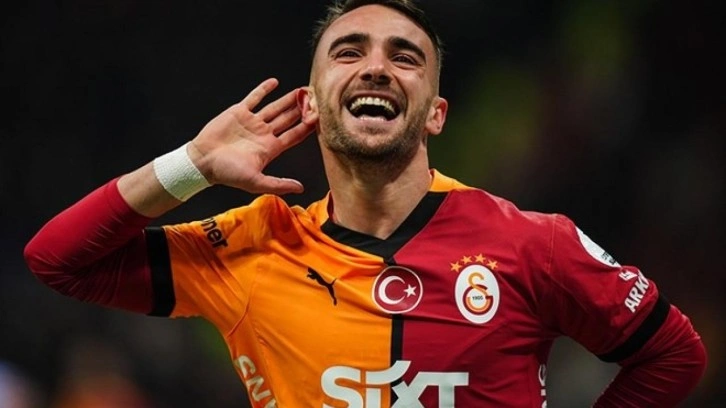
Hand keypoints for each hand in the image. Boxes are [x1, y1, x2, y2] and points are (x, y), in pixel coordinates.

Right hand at [188, 78, 315, 194]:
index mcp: (270, 148)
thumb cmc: (227, 173)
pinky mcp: (239, 112)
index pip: (295, 135)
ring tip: (303, 89)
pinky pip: (254, 98)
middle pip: (289, 119)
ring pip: (275, 107)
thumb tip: (300, 189)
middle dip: (303, 109)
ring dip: (289, 99)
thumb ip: (278, 184)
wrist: (202, 161)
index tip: (320, 117)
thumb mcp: (256, 182)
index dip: (307, 126)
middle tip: (317, 98)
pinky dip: (263, 90)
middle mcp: (264, 134)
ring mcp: (252, 122)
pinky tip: (275, 82)